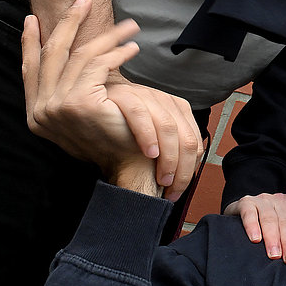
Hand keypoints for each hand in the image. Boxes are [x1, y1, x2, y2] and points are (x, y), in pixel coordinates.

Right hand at [22, 0, 163, 195]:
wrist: (128, 164)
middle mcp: (41, 110)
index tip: (33, 20)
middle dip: (66, 23)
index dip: (30, 43)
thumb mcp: (83, 116)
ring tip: (129, 28)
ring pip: (79, 55)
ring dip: (105, 36)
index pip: (30, 70)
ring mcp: (57, 106)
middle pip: (51, 54)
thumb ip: (70, 94)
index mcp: (36, 114)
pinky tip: (131, 46)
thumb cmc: (112, 139)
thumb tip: (72, 64)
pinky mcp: (79, 102)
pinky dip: (117, 52)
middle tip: (82, 1)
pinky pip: (97, 64)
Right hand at [104, 72, 202, 201]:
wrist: (91, 107)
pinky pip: (141, 115)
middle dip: (182, 169)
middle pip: (186, 139)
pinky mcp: (124, 95)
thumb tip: (180, 180)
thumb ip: (168, 151)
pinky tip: (150, 153)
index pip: (195, 142)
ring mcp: (146, 97)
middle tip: (170, 188)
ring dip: (169, 158)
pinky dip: (148, 136)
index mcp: (178, 111)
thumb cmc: (119, 131)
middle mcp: (167, 102)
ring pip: (169, 128)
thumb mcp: (150, 142)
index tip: (177, 189)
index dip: (189, 169)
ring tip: (162, 177)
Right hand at [225, 193, 285, 262]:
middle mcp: (280, 199)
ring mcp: (263, 200)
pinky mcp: (246, 202)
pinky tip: (255, 239)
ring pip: (269, 218)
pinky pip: (250, 214)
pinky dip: (253, 227)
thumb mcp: (285, 223)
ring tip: (274, 254)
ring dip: (272, 238)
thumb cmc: (268, 221)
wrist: (241, 210)